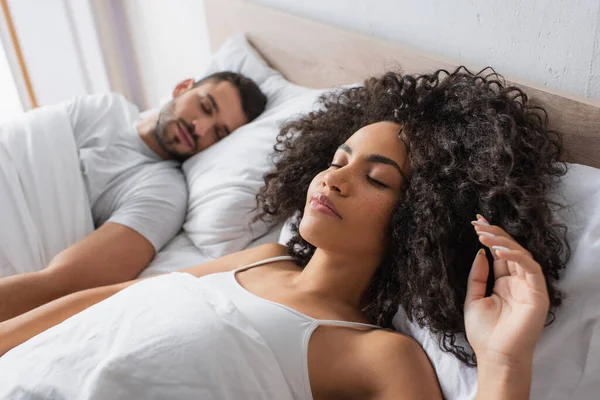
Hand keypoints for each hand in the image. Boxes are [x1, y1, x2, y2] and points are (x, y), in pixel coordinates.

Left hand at [464, 215, 549, 364]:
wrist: (495, 356)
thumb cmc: (484, 332)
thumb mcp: (473, 298)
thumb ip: (478, 276)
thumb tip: (481, 253)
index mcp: (504, 283)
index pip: (499, 254)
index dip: (490, 237)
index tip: (476, 222)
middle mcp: (518, 282)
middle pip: (510, 250)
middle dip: (494, 233)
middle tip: (477, 222)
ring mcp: (529, 286)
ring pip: (521, 255)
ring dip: (502, 241)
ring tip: (483, 234)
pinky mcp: (538, 293)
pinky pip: (530, 267)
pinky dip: (515, 256)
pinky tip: (498, 250)